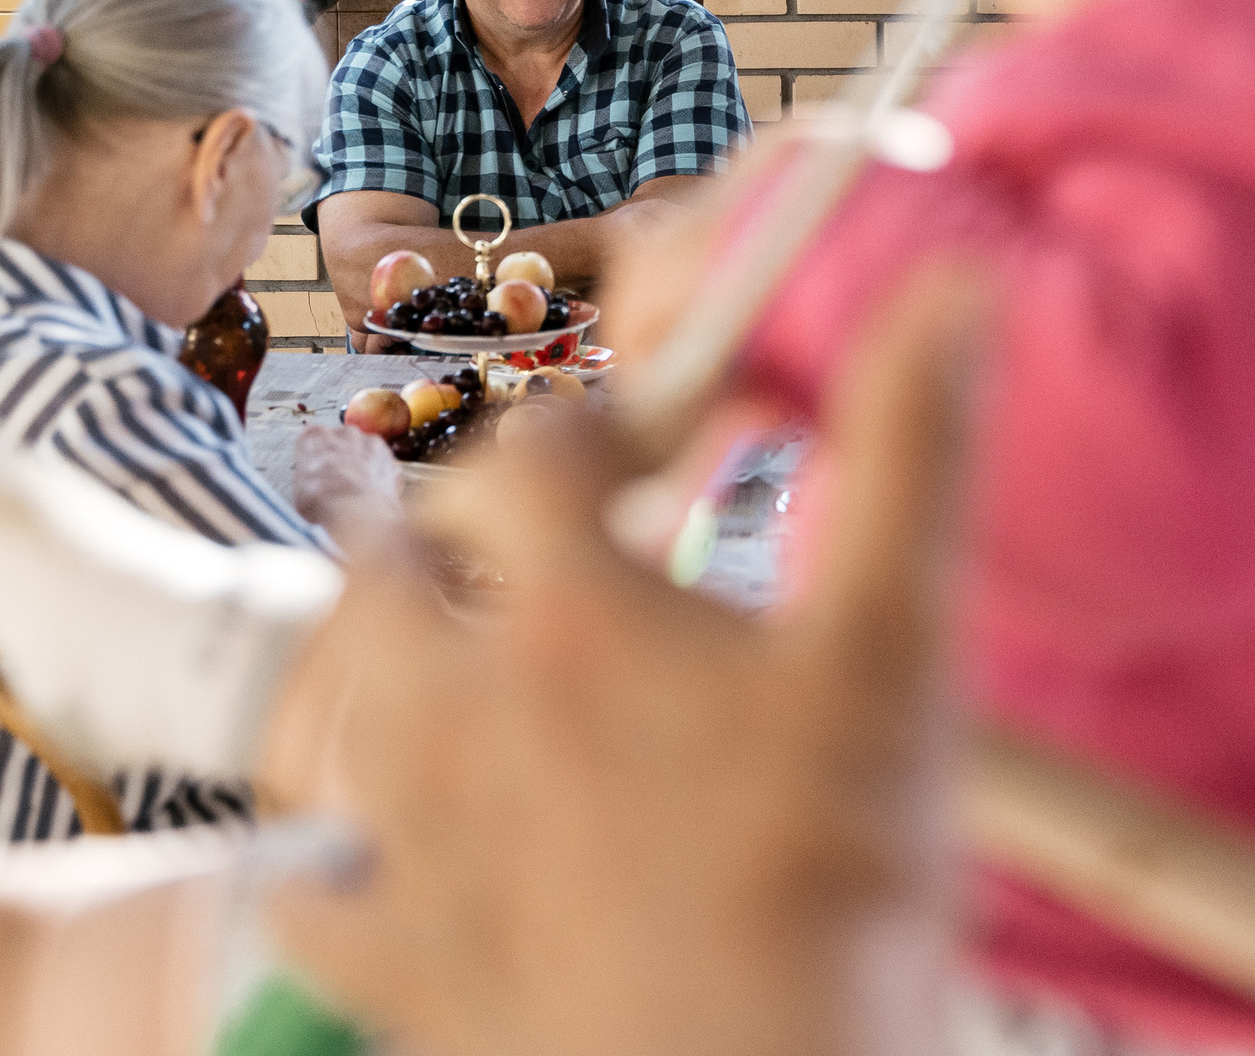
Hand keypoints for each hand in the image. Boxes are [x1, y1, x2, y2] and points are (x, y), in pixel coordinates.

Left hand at [260, 269, 984, 1055]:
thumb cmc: (834, 880)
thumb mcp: (896, 650)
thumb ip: (910, 454)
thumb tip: (947, 289)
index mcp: (578, 614)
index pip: (534, 453)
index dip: (586, 430)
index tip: (635, 458)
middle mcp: (463, 707)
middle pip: (386, 562)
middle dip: (438, 532)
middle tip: (505, 549)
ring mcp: (410, 839)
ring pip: (331, 706)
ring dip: (377, 670)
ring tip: (441, 672)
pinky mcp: (393, 965)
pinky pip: (307, 891)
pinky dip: (327, 859)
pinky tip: (373, 853)